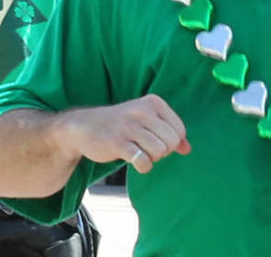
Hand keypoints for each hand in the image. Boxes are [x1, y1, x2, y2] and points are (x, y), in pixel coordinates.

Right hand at [63, 94, 190, 173]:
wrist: (83, 127)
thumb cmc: (119, 125)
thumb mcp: (146, 121)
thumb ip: (169, 133)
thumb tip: (188, 149)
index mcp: (153, 102)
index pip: (179, 130)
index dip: (172, 142)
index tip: (156, 141)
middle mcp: (142, 111)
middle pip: (172, 142)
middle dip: (163, 152)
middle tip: (147, 149)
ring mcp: (130, 126)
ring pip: (160, 152)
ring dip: (151, 159)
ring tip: (139, 152)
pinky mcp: (118, 142)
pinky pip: (144, 161)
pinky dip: (142, 166)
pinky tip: (133, 160)